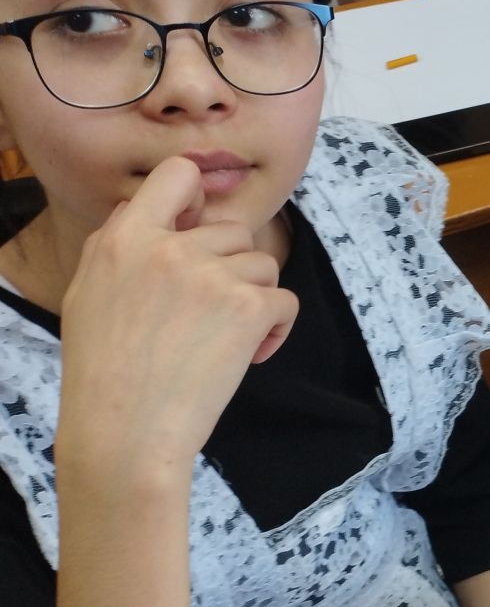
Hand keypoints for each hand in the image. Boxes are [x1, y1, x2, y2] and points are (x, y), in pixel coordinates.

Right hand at [56, 157, 299, 470]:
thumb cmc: (104, 372)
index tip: (199, 229)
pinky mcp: (247, 307)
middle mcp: (169, 247)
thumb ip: (118, 245)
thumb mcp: (87, 293)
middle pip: (233, 230)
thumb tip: (146, 210)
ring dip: (255, 298)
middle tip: (211, 314)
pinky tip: (251, 354)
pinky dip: (277, 328)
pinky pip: (285, 300)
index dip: (199, 198)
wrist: (125, 431)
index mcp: (125, 237)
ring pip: (263, 265)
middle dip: (232, 268)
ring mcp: (211, 275)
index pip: (178, 175)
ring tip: (227, 339)